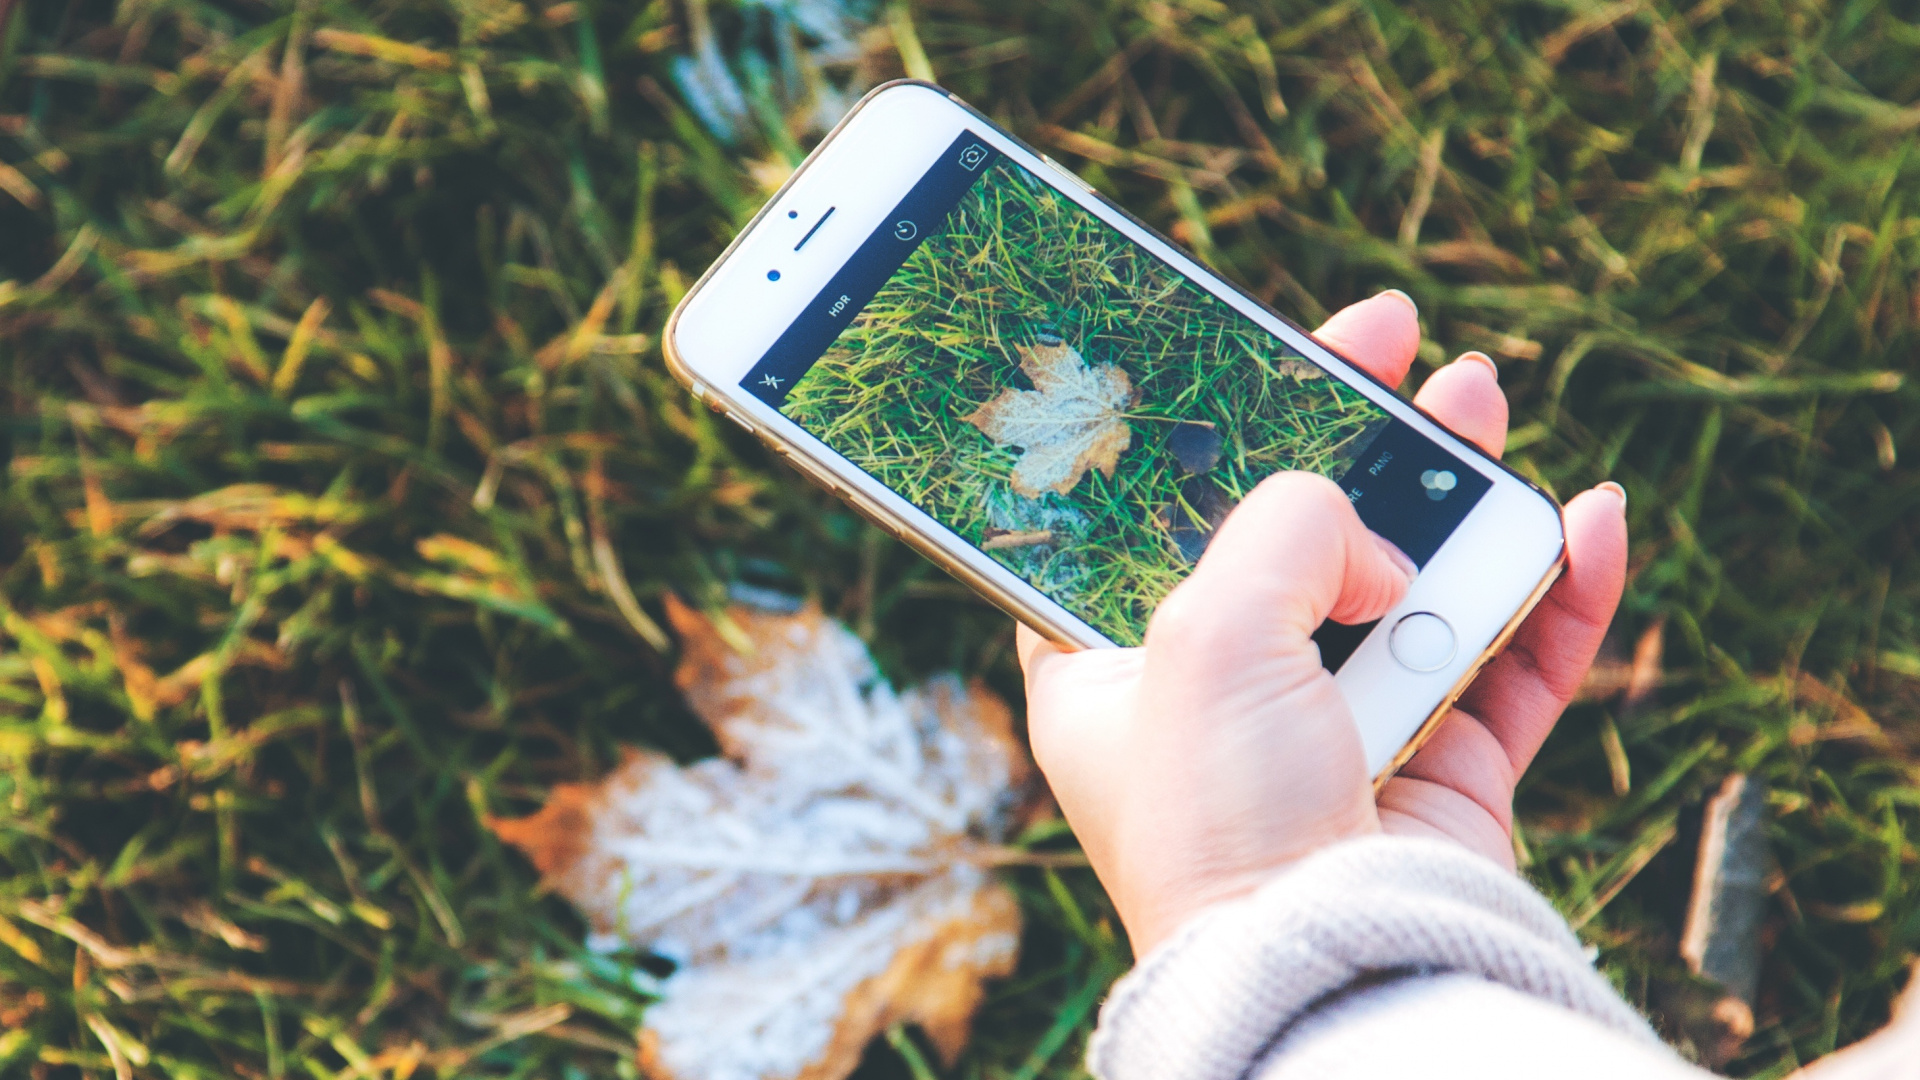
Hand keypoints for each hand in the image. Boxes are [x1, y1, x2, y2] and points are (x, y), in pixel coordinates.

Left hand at [1020, 291, 1627, 953]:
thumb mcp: (1206, 631)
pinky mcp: (1438, 772)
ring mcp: (1336, 731)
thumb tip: (1377, 539)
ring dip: (1456, 494)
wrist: (1326, 967)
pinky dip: (1552, 596)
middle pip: (1297, 534)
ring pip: (1410, 583)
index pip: (1154, 518)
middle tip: (1398, 341)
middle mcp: (1223, 696)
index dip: (1206, 432)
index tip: (1258, 355)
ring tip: (1484, 401)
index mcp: (1116, 668)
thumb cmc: (1220, 814)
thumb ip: (1284, 531)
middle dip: (1355, 437)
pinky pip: (1507, 666)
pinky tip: (1586, 522)